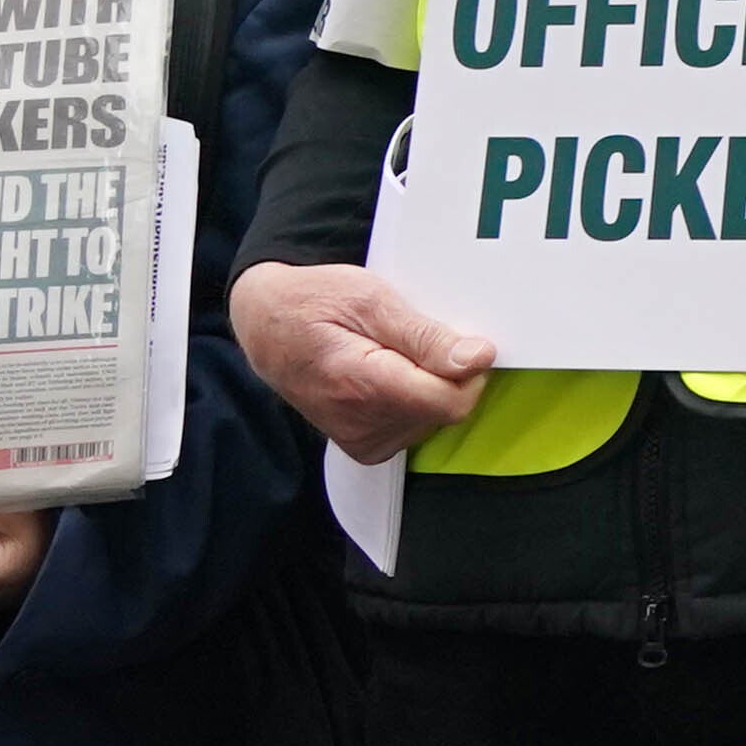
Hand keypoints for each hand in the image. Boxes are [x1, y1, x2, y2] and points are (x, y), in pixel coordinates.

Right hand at [230, 262, 497, 463]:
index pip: (450, 402)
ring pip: (433, 418)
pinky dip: (413, 397)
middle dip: (443, 371)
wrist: (267, 326)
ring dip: (427, 383)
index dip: (467, 369)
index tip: (461, 341)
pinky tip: (388, 373)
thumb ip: (427, 336)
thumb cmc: (313, 303)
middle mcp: (359, 424)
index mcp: (362, 386)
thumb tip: (477, 359)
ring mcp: (360, 440)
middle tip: (408, 339)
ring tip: (391, 352)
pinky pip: (415, 425)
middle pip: (445, 408)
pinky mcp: (363, 446)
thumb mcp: (372, 299)